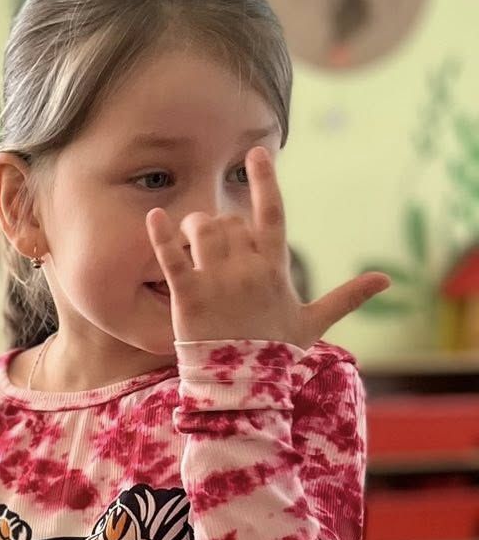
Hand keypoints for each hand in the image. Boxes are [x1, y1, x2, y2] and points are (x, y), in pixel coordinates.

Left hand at [146, 147, 388, 345]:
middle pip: (229, 221)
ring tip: (190, 238)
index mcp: (275, 268)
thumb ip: (347, 296)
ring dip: (193, 226)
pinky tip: (153, 217)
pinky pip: (171, 258)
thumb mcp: (313, 322)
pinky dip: (161, 236)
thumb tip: (386, 281)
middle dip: (219, 222)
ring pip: (202, 230)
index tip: (256, 152)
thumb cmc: (276, 353)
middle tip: (212, 240)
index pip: (272, 213)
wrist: (245, 387)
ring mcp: (217, 282)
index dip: (265, 180)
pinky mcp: (189, 298)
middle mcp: (247, 269)